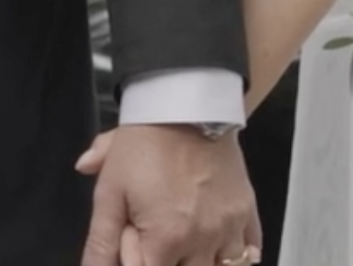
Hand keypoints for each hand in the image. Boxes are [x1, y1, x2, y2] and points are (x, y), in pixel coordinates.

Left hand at [74, 124, 260, 265]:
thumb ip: (100, 241)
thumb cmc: (143, 145)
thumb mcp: (110, 191)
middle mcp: (204, 240)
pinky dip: (240, 257)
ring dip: (205, 265)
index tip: (138, 250)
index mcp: (167, 239)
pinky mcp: (247, 209)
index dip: (141, 265)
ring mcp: (230, 226)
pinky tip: (220, 251)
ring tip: (188, 253)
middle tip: (162, 249)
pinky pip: (252, 250)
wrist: (185, 102)